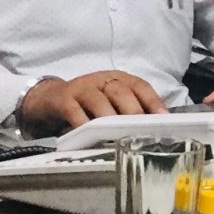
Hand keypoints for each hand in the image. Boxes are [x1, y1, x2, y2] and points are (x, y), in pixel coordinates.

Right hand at [17, 70, 166, 132]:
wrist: (50, 98)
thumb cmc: (88, 104)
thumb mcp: (110, 102)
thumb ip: (130, 111)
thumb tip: (156, 128)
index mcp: (118, 79)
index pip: (139, 86)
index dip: (153, 100)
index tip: (163, 117)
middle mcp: (101, 80)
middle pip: (120, 90)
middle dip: (132, 109)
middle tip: (140, 127)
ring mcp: (81, 88)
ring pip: (98, 99)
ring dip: (109, 116)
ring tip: (117, 133)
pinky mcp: (63, 99)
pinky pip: (74, 111)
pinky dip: (83, 122)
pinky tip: (90, 134)